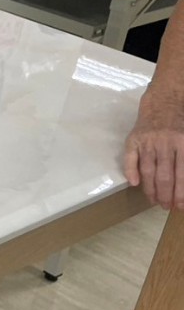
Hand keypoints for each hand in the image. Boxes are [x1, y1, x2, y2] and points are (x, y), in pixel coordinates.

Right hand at [124, 92, 183, 209]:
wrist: (164, 102)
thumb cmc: (181, 124)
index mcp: (183, 144)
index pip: (182, 175)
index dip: (181, 193)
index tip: (180, 206)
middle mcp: (165, 144)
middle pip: (165, 176)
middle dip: (166, 195)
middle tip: (166, 207)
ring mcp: (148, 142)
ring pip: (148, 170)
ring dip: (151, 189)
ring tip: (154, 201)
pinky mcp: (134, 140)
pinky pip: (130, 158)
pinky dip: (130, 171)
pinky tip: (134, 184)